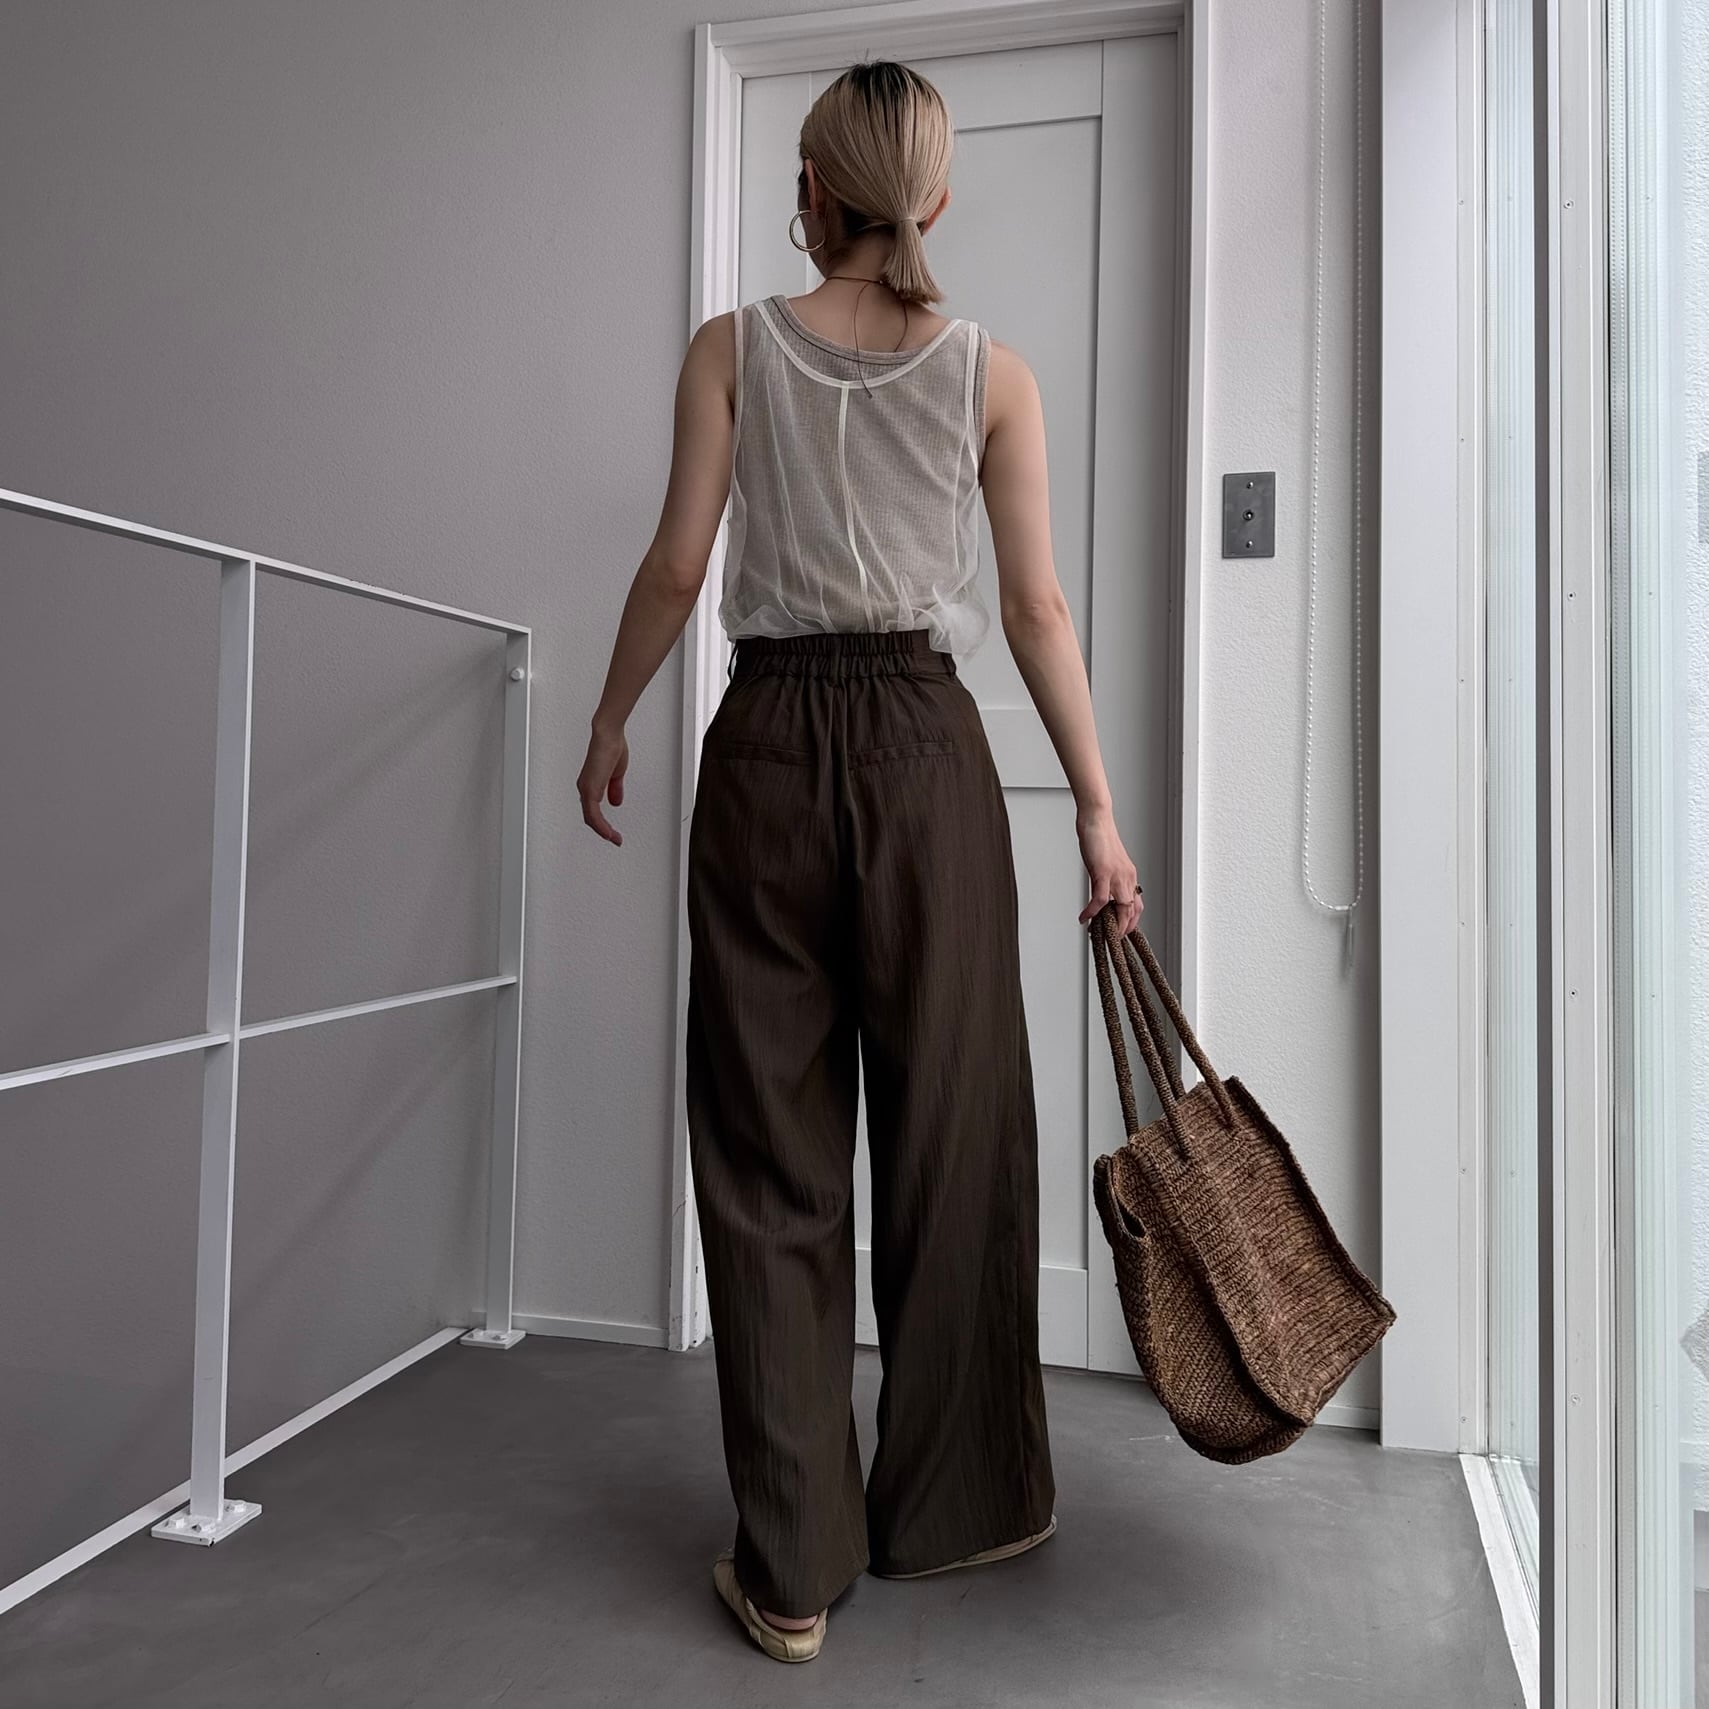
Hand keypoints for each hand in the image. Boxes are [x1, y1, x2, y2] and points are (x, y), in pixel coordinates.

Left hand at [579, 718, 628, 845]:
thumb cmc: (610, 748)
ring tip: (614, 839)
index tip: (613, 832)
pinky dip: (601, 825)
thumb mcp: (615, 775)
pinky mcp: (590, 789)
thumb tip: (615, 801)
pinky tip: (608, 832)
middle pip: (590, 818)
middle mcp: (585, 789)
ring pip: (591, 819)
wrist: (608, 736)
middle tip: (615, 839)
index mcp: (590, 785)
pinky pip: (593, 813)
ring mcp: (586, 790)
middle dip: (603, 831)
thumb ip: (614, 789)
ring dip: (603, 831)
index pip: (593, 811)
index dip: (602, 824)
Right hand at [1076, 806, 1142, 936]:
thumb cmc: (1099, 837)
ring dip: (1111, 925)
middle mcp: (1127, 877)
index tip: (1122, 931)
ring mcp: (1117, 875)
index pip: (1136, 904)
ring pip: (1121, 908)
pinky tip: (1084, 917)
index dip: (1130, 921)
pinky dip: (1092, 911)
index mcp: (1129, 875)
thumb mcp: (1105, 863)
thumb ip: (1105, 880)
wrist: (1096, 819)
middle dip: (1122, 929)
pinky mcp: (1103, 872)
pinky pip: (1100, 898)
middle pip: (1132, 911)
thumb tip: (1099, 896)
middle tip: (1112, 939)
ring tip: (1099, 933)